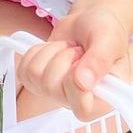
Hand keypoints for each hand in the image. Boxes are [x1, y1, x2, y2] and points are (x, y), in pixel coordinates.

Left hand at [15, 7, 130, 122]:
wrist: (88, 22)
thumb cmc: (105, 32)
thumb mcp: (108, 40)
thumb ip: (99, 61)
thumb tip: (83, 83)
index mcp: (103, 100)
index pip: (82, 109)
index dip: (75, 84)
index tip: (82, 60)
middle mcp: (77, 102)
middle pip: (50, 86)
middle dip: (62, 57)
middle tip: (78, 50)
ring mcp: (54, 93)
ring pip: (35, 73)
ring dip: (51, 51)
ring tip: (68, 49)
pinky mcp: (37, 82)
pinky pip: (23, 68)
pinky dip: (37, 51)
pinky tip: (54, 49)